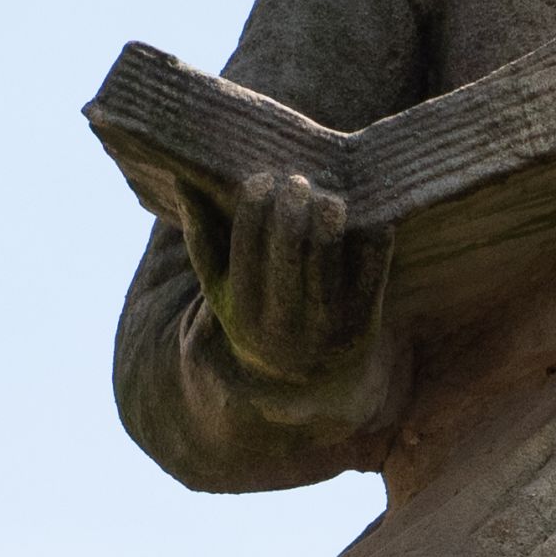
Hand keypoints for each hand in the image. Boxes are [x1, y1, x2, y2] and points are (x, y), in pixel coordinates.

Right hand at [180, 164, 391, 386]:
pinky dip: (371, 237)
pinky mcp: (366, 320)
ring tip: (328, 198)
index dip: (254, 207)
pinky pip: (372, 268)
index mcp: (245, 308)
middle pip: (289, 248)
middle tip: (298, 181)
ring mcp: (328, 322)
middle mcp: (285, 319)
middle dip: (293, 207)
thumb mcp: (222, 288)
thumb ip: (202, 239)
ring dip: (329, 217)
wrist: (305, 378)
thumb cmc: (257, 312)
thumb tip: (183, 184)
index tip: (261, 179)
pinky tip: (369, 216)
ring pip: (328, 256)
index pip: (246, 245)